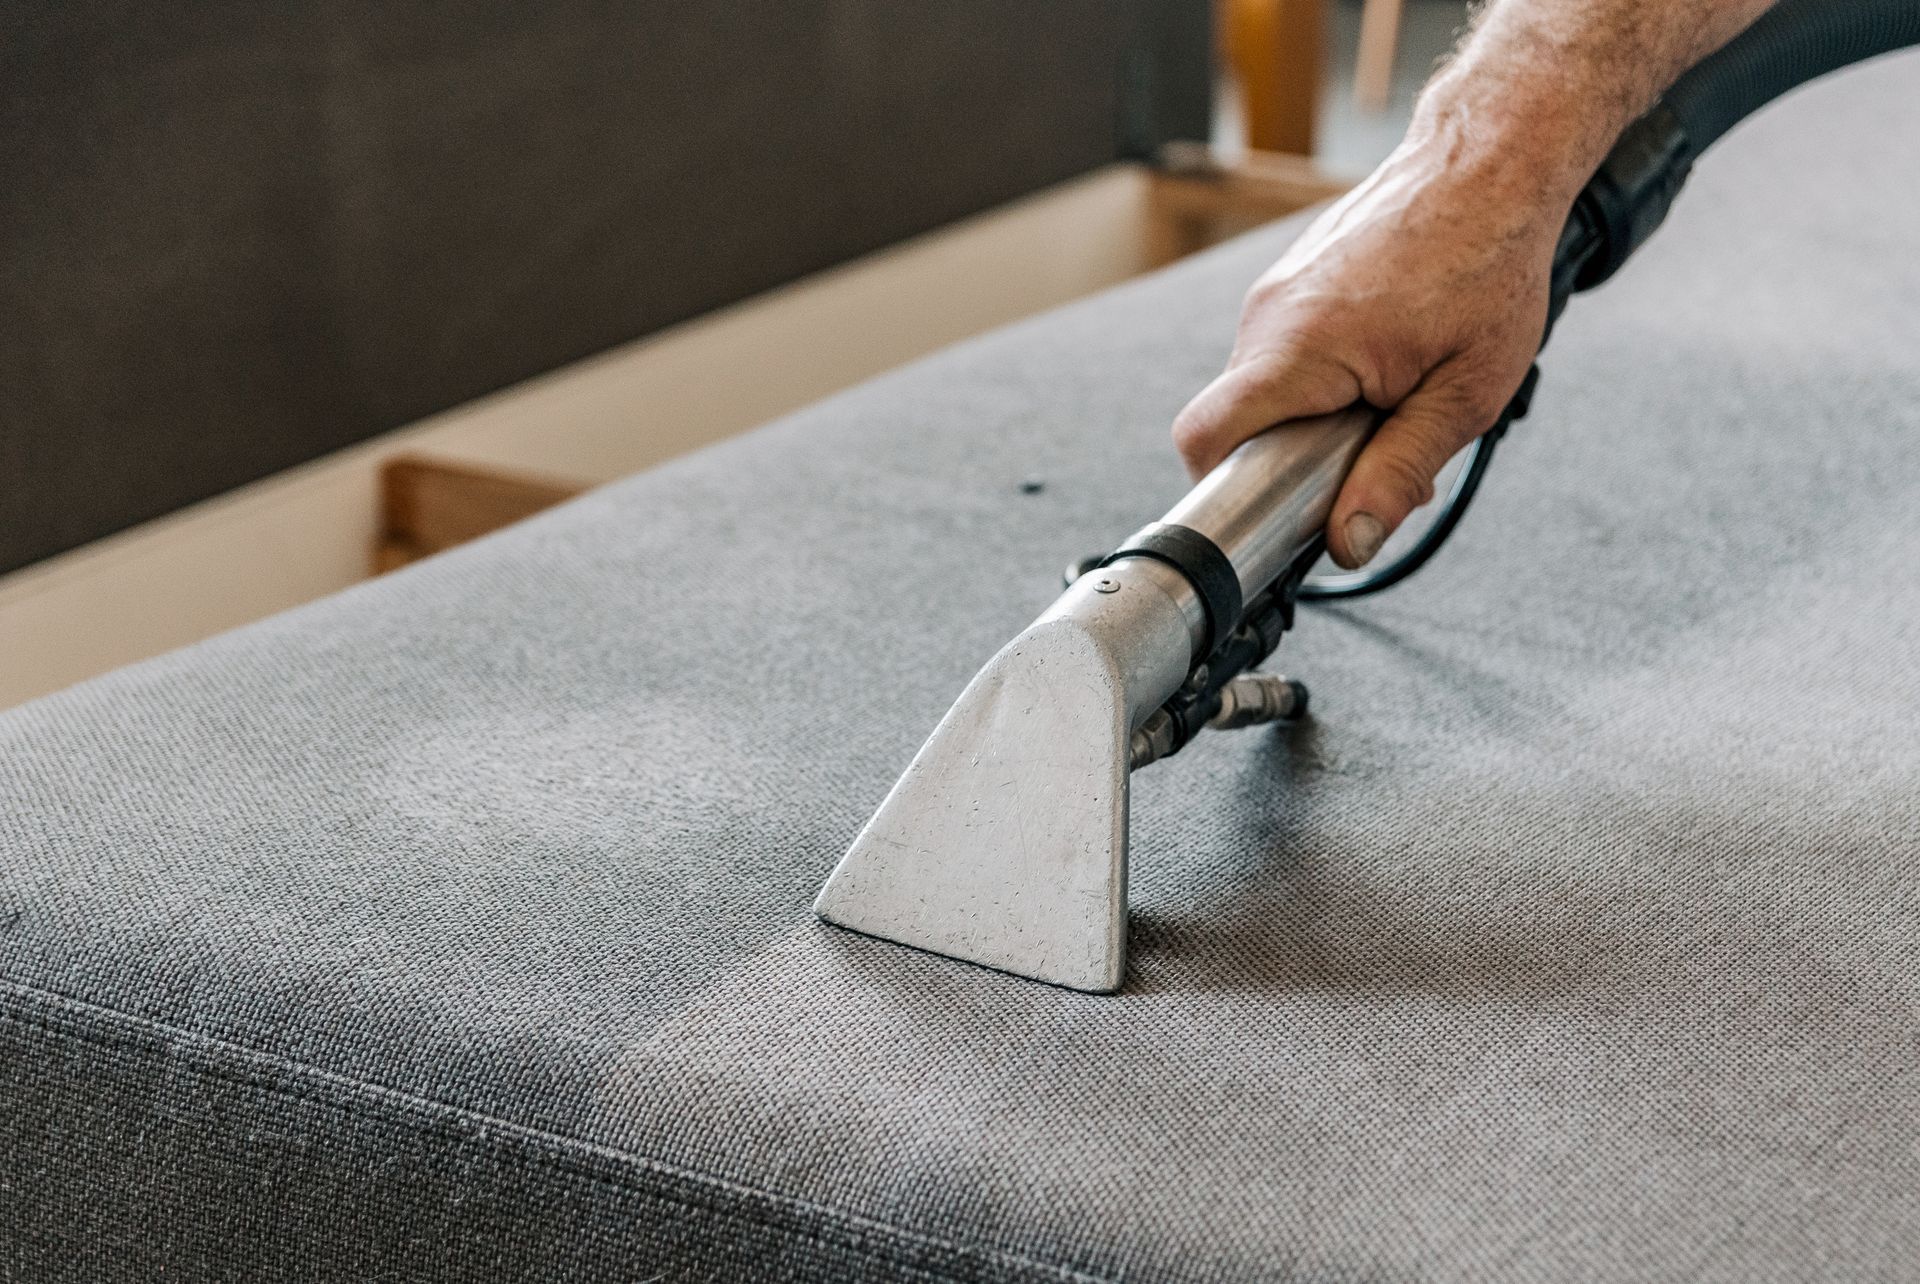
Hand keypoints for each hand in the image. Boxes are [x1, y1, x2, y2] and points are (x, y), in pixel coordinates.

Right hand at [1170, 130, 1566, 568]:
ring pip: (1265, 392)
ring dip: (1314, 417)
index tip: (1279, 512)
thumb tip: (1348, 545)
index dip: (1225, 491)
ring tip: (1391, 399)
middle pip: (1238, 423)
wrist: (1490, 158)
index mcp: (1300, 346)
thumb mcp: (1464, 392)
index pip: (1204, 438)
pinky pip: (1284, 356)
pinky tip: (1385, 365)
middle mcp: (1269, 316)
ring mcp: (1274, 294)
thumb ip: (1398, 473)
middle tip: (1372, 456)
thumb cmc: (1490, 258)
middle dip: (1294, 458)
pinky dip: (1322, 379)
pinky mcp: (1290, 283)